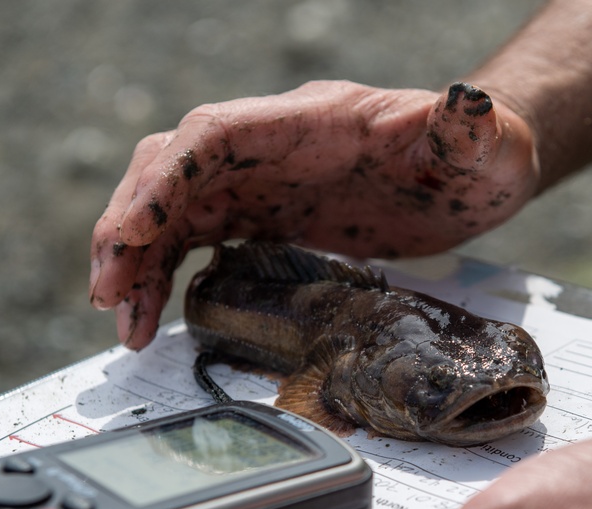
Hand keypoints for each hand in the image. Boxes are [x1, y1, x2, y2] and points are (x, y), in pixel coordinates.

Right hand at [88, 80, 538, 347]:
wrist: (475, 172)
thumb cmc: (480, 154)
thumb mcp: (483, 144)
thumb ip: (466, 128)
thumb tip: (465, 102)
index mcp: (309, 123)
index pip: (214, 136)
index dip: (166, 179)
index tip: (128, 232)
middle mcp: (272, 148)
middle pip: (174, 171)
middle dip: (131, 226)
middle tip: (108, 292)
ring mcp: (264, 182)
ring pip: (174, 210)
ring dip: (137, 261)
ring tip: (123, 322)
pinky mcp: (267, 216)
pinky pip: (197, 240)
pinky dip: (166, 275)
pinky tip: (153, 317)